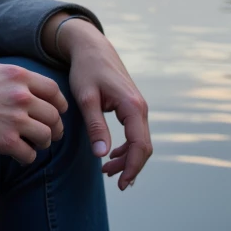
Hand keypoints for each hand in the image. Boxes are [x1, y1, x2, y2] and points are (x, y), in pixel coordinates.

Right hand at [0, 62, 68, 163]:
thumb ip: (10, 74)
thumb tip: (24, 80)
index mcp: (18, 76)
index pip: (53, 90)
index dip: (59, 103)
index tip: (58, 111)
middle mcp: (21, 96)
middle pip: (53, 115)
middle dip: (55, 127)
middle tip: (52, 134)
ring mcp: (15, 119)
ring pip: (46, 136)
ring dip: (43, 143)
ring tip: (35, 145)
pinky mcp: (5, 141)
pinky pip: (29, 154)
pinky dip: (26, 157)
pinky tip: (19, 156)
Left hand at [52, 16, 152, 189]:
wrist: (90, 47)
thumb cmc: (86, 70)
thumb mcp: (86, 98)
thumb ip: (96, 126)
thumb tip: (102, 155)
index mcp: (132, 106)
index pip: (140, 145)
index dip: (132, 167)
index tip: (120, 184)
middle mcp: (140, 108)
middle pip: (144, 146)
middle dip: (130, 167)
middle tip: (112, 181)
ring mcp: (138, 107)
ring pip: (140, 141)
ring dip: (127, 159)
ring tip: (107, 171)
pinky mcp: (131, 107)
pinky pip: (135, 133)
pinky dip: (126, 148)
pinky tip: (111, 155)